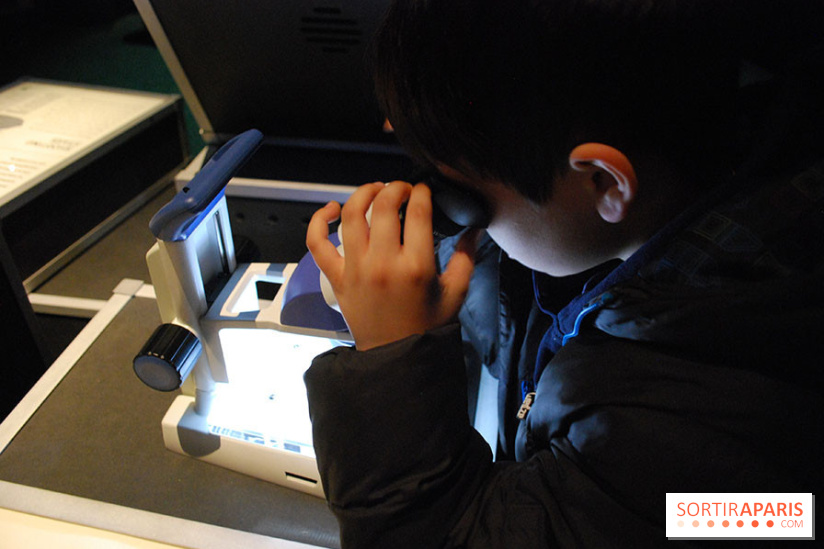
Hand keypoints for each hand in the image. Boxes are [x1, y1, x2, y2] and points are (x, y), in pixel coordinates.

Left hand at [306, 181, 476, 349]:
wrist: (397, 356)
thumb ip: (466, 257)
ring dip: (363, 193)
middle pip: (384, 207)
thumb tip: (474, 228)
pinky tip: (332, 209)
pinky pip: (317, 243)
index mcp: (416, 267)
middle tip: (402, 189)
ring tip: (375, 190)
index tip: (423, 190)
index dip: (421, 193)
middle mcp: (383, 264)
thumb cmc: (427, 324)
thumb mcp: (456, 293)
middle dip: (395, 188)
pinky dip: (319, 221)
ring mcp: (356, 270)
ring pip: (352, 216)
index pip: (418, 213)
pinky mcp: (336, 278)